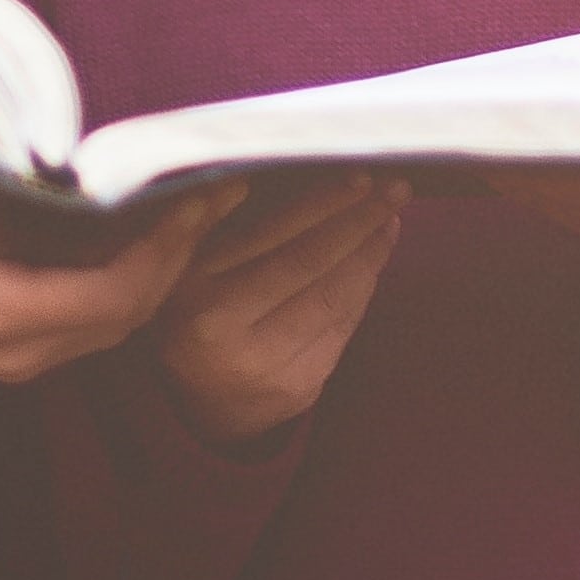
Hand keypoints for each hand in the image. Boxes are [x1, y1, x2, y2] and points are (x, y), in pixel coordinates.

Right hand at [0, 152, 230, 383]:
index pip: (102, 296)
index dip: (157, 251)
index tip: (189, 196)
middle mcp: (15, 351)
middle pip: (126, 311)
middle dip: (176, 254)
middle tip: (217, 190)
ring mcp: (27, 359)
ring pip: (123, 321)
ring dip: (166, 267)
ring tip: (201, 205)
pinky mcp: (37, 350)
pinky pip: (107, 320)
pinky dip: (141, 279)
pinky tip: (163, 234)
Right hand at [156, 178, 403, 446]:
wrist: (201, 404)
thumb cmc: (194, 312)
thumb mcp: (185, 265)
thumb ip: (218, 222)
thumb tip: (278, 176)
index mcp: (198, 291)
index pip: (274, 236)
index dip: (323, 204)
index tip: (360, 176)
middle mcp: (231, 333)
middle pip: (311, 265)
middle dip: (360, 222)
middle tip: (394, 190)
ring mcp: (268, 365)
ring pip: (335, 299)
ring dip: (370, 255)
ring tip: (388, 221)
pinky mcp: (299, 386)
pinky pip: (342, 329)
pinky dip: (362, 291)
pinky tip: (372, 262)